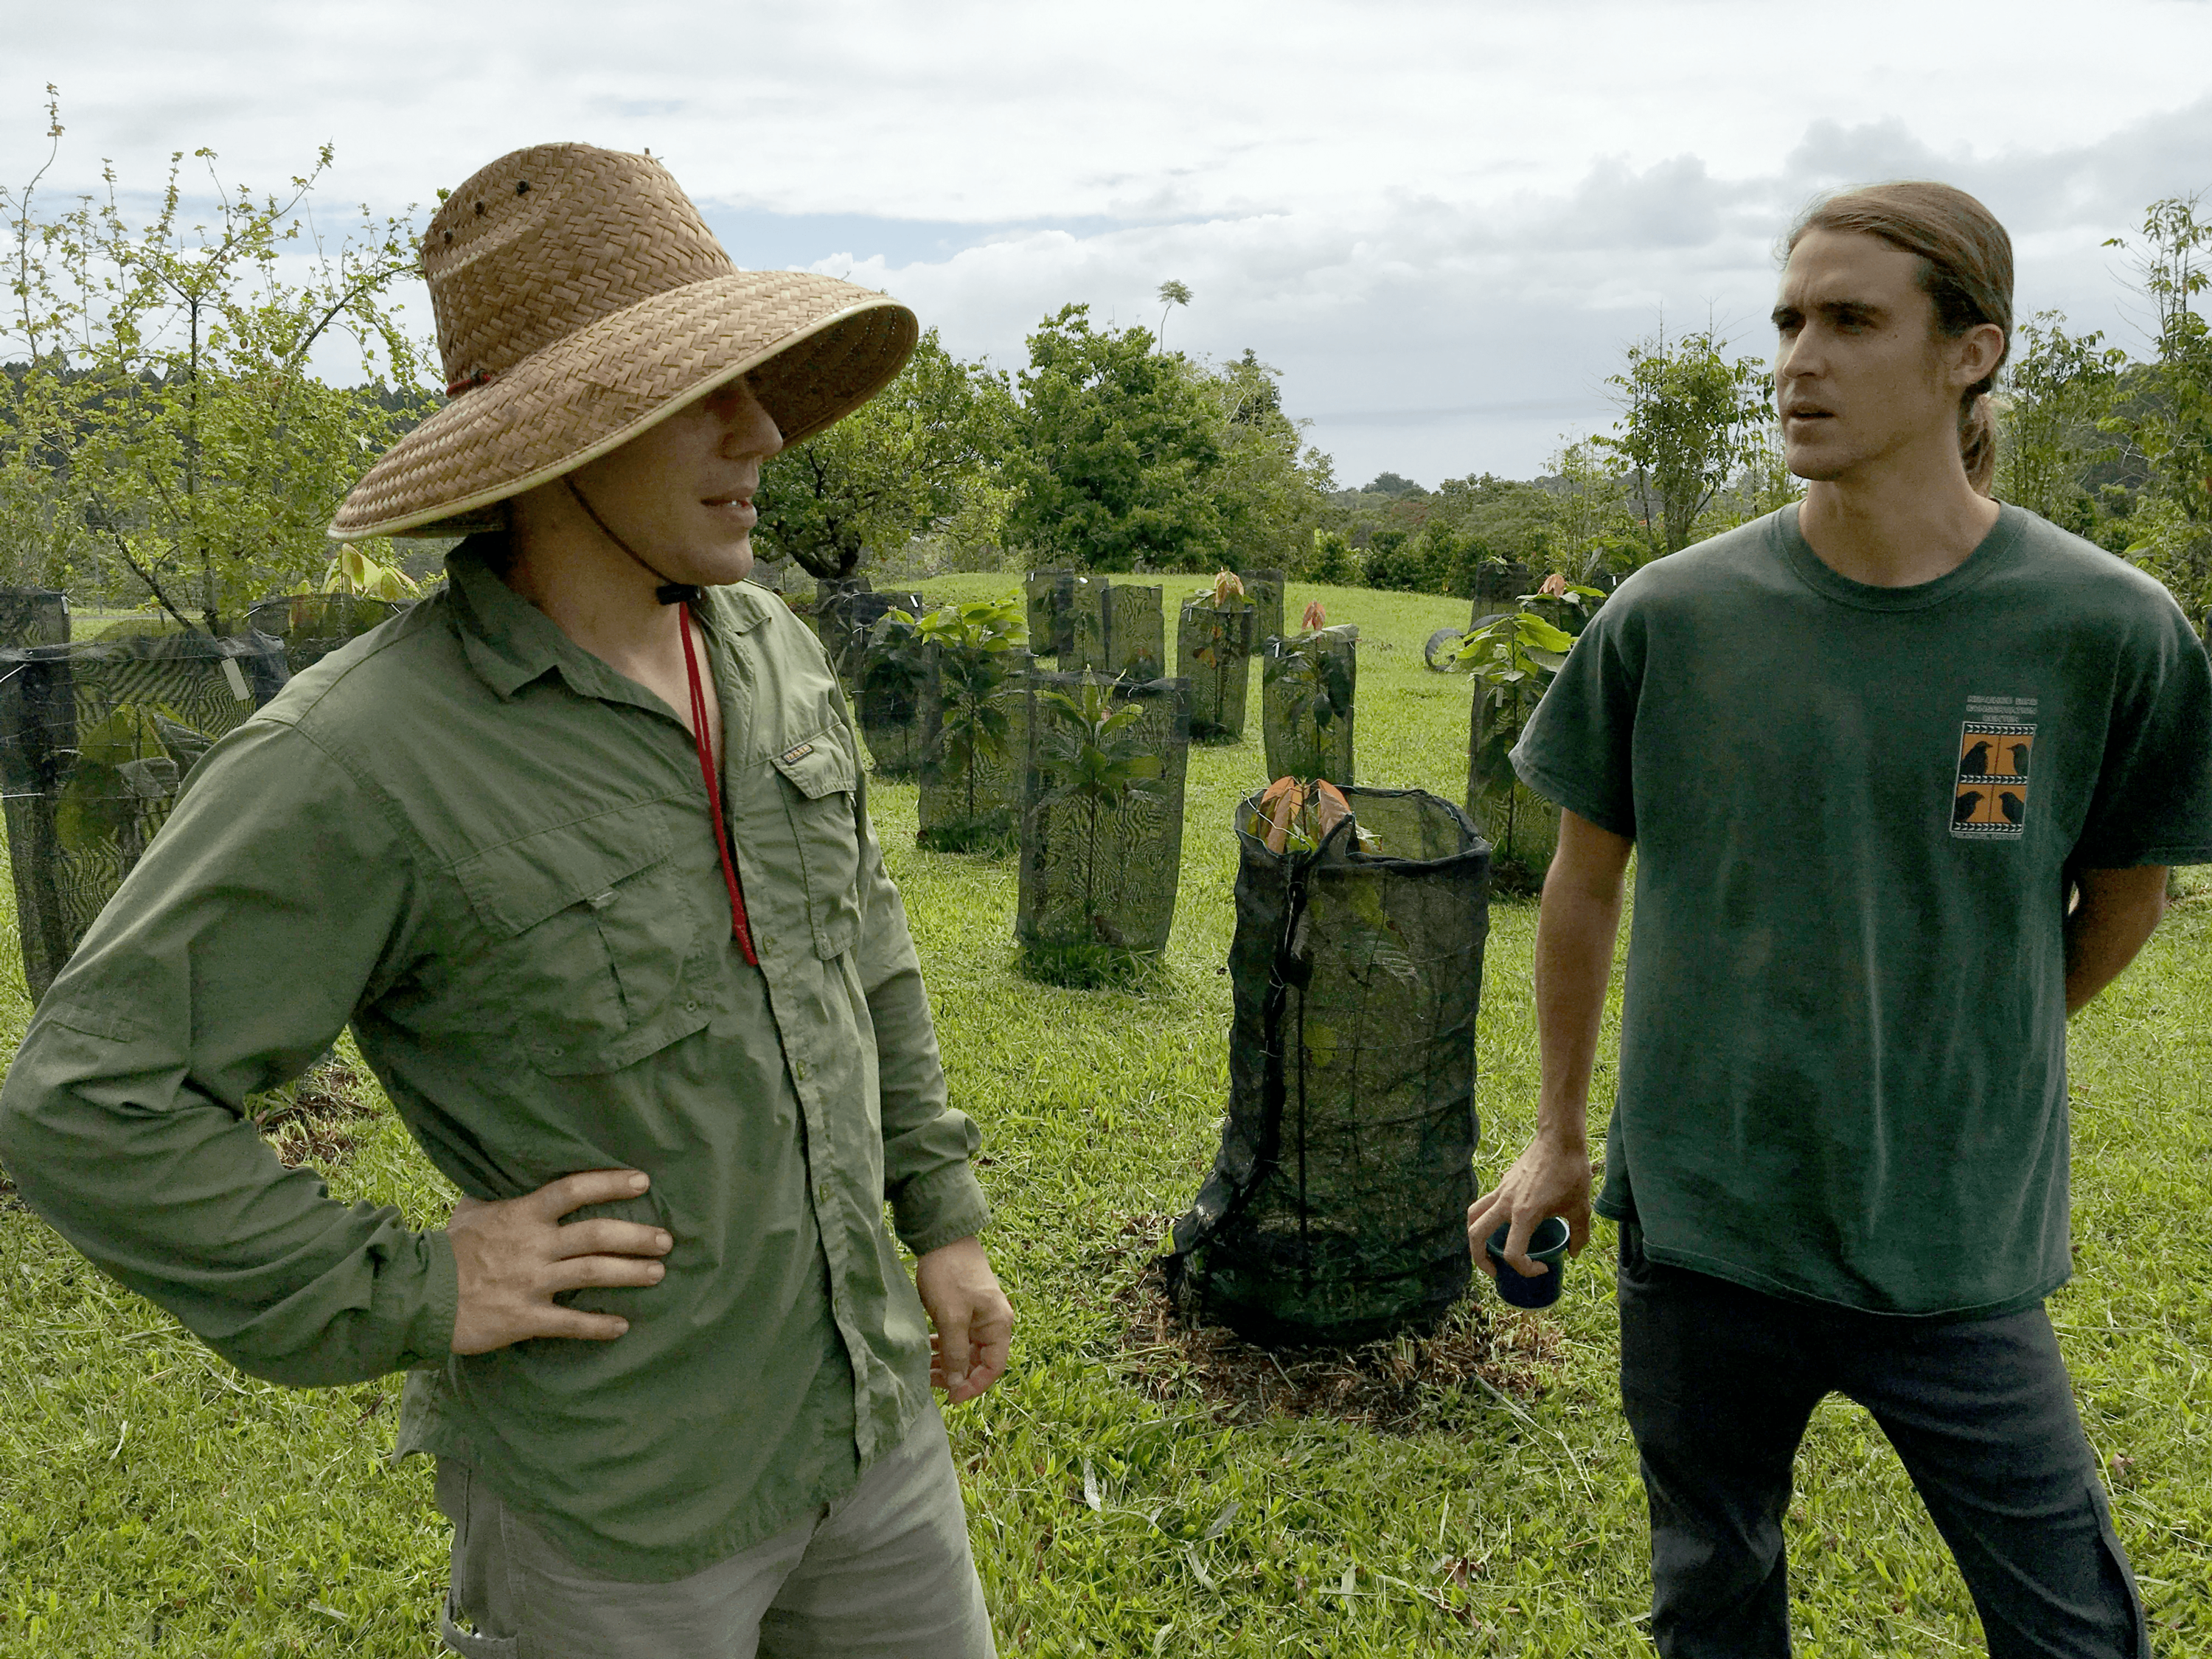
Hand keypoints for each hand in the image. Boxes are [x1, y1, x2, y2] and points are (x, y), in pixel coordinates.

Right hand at [447, 1170, 672, 1354]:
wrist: (417, 1296)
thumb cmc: (447, 1249)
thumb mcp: (472, 1210)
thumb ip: (500, 1193)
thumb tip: (512, 1169)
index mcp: (521, 1214)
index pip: (573, 1189)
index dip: (610, 1183)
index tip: (643, 1182)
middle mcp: (533, 1246)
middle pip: (597, 1235)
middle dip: (637, 1236)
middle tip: (666, 1239)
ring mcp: (531, 1282)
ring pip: (593, 1274)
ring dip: (630, 1273)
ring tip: (658, 1273)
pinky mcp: (524, 1318)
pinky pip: (571, 1324)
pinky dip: (599, 1326)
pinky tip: (622, 1326)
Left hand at [913, 1236, 1011, 1404]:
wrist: (943, 1238)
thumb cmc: (950, 1274)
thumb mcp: (951, 1317)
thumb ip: (955, 1352)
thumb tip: (956, 1383)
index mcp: (998, 1325)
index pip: (994, 1368)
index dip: (974, 1386)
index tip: (952, 1397)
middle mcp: (992, 1323)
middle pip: (978, 1361)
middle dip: (956, 1375)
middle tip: (930, 1383)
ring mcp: (978, 1316)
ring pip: (964, 1350)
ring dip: (946, 1362)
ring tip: (923, 1370)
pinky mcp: (963, 1310)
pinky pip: (956, 1337)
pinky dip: (942, 1347)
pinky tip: (925, 1350)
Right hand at [1466, 1131, 1592, 1283]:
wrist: (1560, 1139)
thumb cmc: (1571, 1172)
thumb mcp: (1581, 1208)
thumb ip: (1579, 1235)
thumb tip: (1572, 1253)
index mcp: (1525, 1214)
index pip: (1512, 1253)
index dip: (1526, 1269)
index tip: (1542, 1266)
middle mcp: (1506, 1203)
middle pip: (1475, 1234)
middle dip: (1480, 1259)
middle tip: (1495, 1271)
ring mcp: (1501, 1190)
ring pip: (1473, 1215)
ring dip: (1474, 1236)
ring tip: (1486, 1249)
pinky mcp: (1503, 1182)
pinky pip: (1485, 1203)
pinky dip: (1487, 1217)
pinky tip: (1507, 1222)